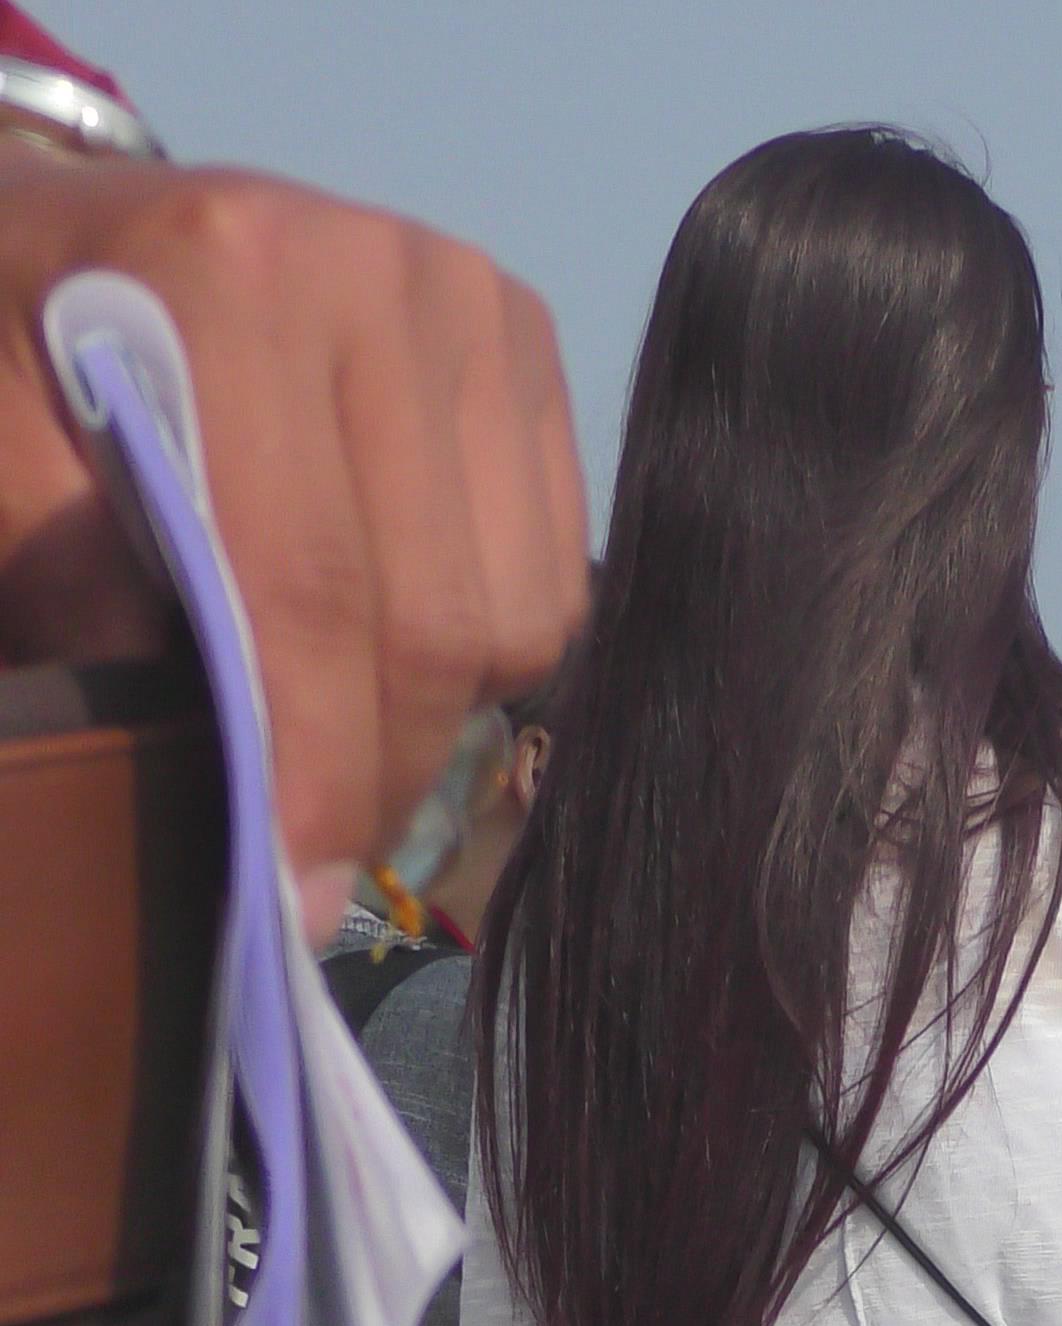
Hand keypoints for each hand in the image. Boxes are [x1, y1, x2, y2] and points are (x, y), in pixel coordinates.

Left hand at [0, 146, 586, 925]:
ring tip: (332, 720)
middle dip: (376, 775)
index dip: (311, 766)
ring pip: (515, 618)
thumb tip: (211, 743)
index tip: (294, 896)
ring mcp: (472, 299)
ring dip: (431, 716)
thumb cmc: (16, 366)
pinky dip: (483, 653)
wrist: (68, 238)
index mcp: (234, 275)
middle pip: (434, 619)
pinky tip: (388, 632)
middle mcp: (381, 267)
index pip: (310, 585)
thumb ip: (72, 588)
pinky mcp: (527, 343)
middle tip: (314, 857)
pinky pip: (552, 580)